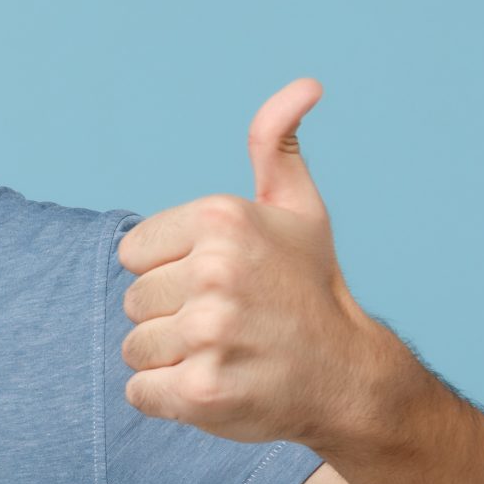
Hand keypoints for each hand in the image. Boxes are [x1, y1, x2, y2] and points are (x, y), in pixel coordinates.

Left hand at [117, 77, 398, 448]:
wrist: (350, 377)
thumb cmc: (311, 289)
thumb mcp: (299, 208)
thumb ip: (276, 144)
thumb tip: (305, 85)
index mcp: (222, 219)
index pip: (134, 252)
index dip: (170, 271)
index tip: (219, 282)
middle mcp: (214, 272)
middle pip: (134, 300)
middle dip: (171, 316)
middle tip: (229, 323)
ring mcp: (208, 334)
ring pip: (135, 347)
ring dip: (170, 358)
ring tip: (225, 353)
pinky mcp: (201, 390)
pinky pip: (140, 392)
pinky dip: (168, 398)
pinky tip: (216, 384)